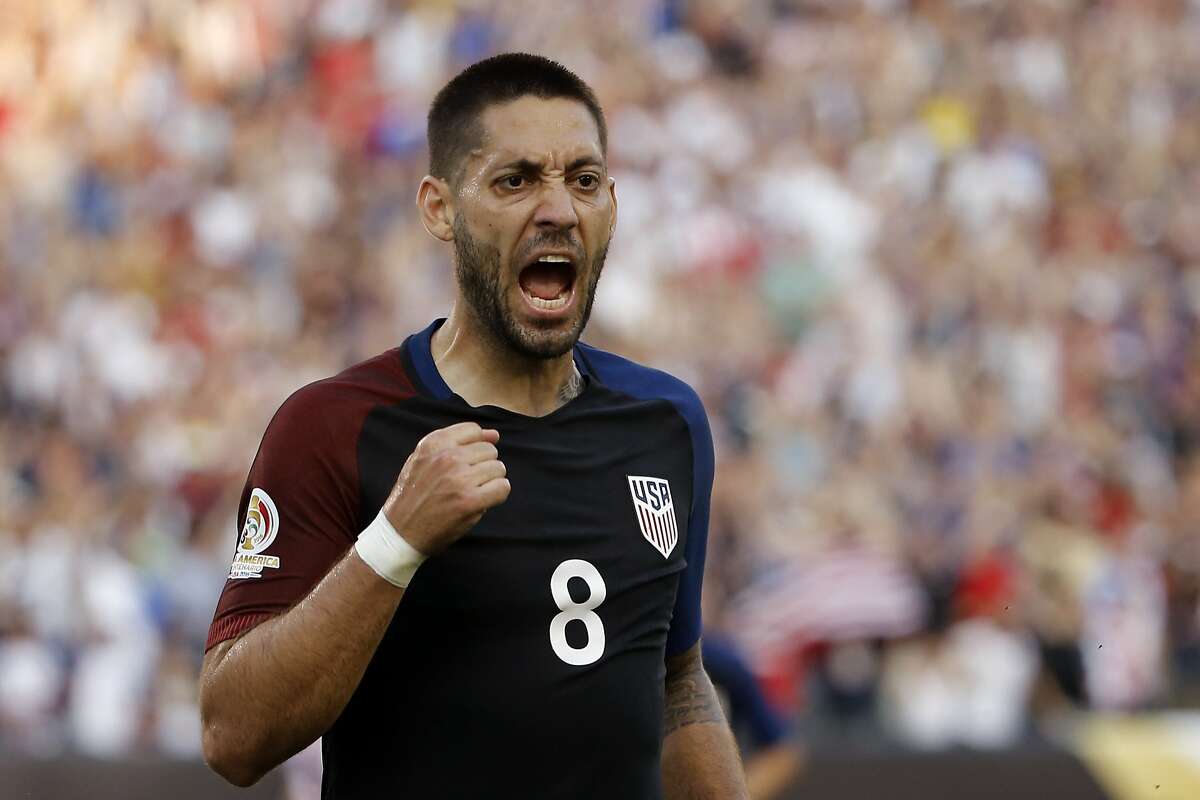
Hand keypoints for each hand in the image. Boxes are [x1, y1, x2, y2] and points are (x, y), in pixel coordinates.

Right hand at [381, 422, 509, 554]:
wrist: (401, 531)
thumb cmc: (414, 495)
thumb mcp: (424, 460)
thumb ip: (458, 443)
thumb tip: (494, 434)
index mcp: (434, 443)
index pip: (473, 430)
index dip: (474, 446)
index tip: (466, 462)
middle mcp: (447, 457)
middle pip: (489, 450)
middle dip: (483, 465)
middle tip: (466, 482)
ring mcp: (460, 479)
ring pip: (498, 468)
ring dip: (490, 481)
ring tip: (472, 492)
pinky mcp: (470, 501)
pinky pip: (502, 488)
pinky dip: (497, 495)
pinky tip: (481, 501)